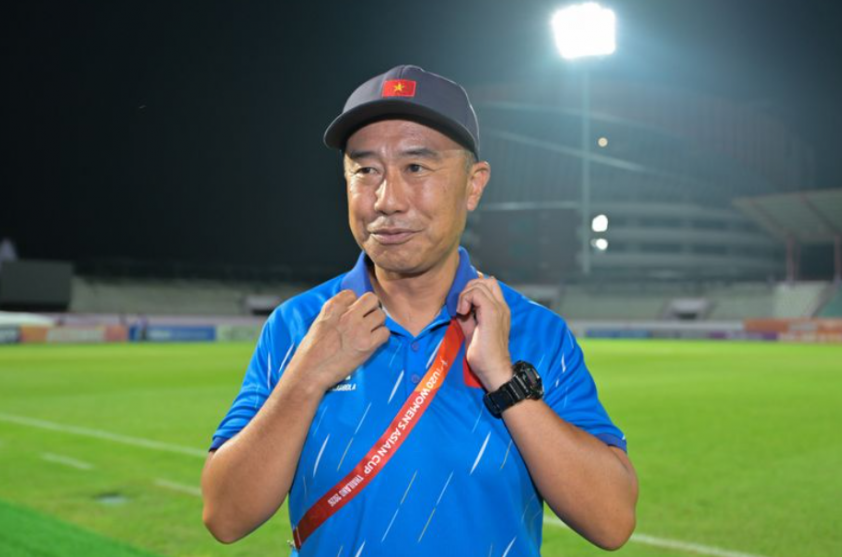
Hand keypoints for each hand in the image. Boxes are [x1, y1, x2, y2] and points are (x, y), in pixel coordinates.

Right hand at [287, 290, 389, 392]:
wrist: (310, 372)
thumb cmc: (310, 352)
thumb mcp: (319, 323)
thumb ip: (334, 313)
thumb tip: (349, 310)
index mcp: (332, 308)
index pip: (352, 294)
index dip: (354, 304)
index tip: (353, 313)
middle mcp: (347, 315)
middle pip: (371, 299)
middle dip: (370, 309)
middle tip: (366, 320)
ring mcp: (358, 329)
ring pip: (381, 315)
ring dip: (377, 324)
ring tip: (369, 333)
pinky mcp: (367, 344)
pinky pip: (385, 332)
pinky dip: (381, 338)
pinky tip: (372, 343)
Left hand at [455, 276, 512, 391]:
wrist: (494, 369)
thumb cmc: (483, 354)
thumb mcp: (472, 330)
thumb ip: (468, 316)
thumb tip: (459, 306)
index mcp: (499, 309)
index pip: (489, 285)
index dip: (473, 289)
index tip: (463, 305)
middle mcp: (502, 306)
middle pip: (486, 281)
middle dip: (468, 288)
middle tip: (462, 306)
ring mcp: (498, 309)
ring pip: (481, 284)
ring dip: (466, 294)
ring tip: (462, 311)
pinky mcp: (492, 314)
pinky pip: (477, 294)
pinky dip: (465, 298)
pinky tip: (462, 312)